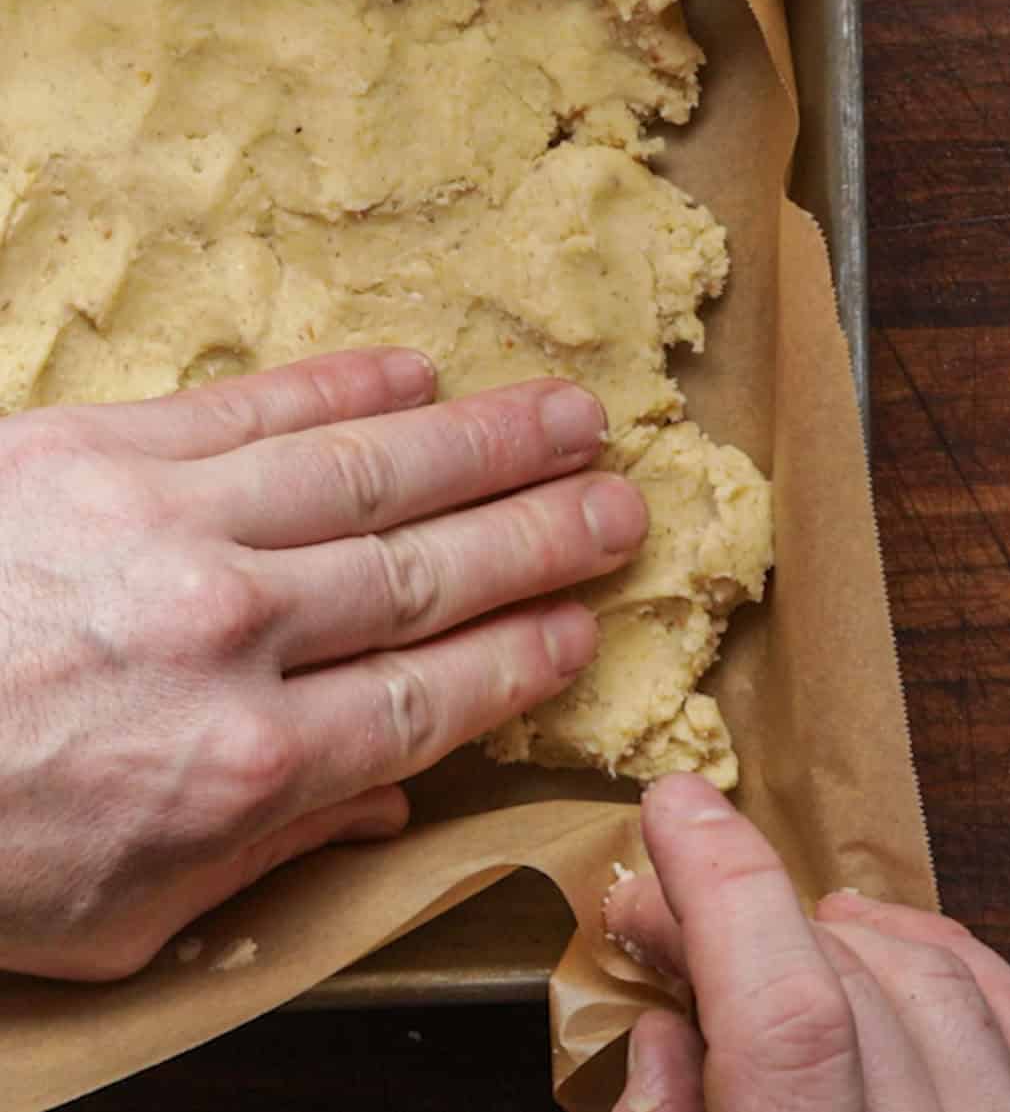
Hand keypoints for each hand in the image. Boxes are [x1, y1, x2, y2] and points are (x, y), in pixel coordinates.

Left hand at [0, 350, 645, 980]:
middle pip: (431, 573)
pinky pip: (257, 408)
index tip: (585, 621)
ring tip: (569, 416)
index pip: (432, 697)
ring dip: (483, 444)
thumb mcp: (114, 919)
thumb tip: (387, 805)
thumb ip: (268, 854)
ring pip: (370, 476)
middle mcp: (234, 632)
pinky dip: (347, 387)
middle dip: (542, 535)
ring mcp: (173, 526)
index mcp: (243, 762)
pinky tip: (415, 373)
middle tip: (623, 502)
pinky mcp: (104, 448)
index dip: (523, 655)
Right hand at [605, 774, 1009, 1111]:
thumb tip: (659, 1035)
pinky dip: (958, 963)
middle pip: (849, 982)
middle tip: (668, 912)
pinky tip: (898, 950)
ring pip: (943, 985)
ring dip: (842, 933)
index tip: (673, 809)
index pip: (789, 1018)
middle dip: (743, 913)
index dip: (726, 889)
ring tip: (773, 937)